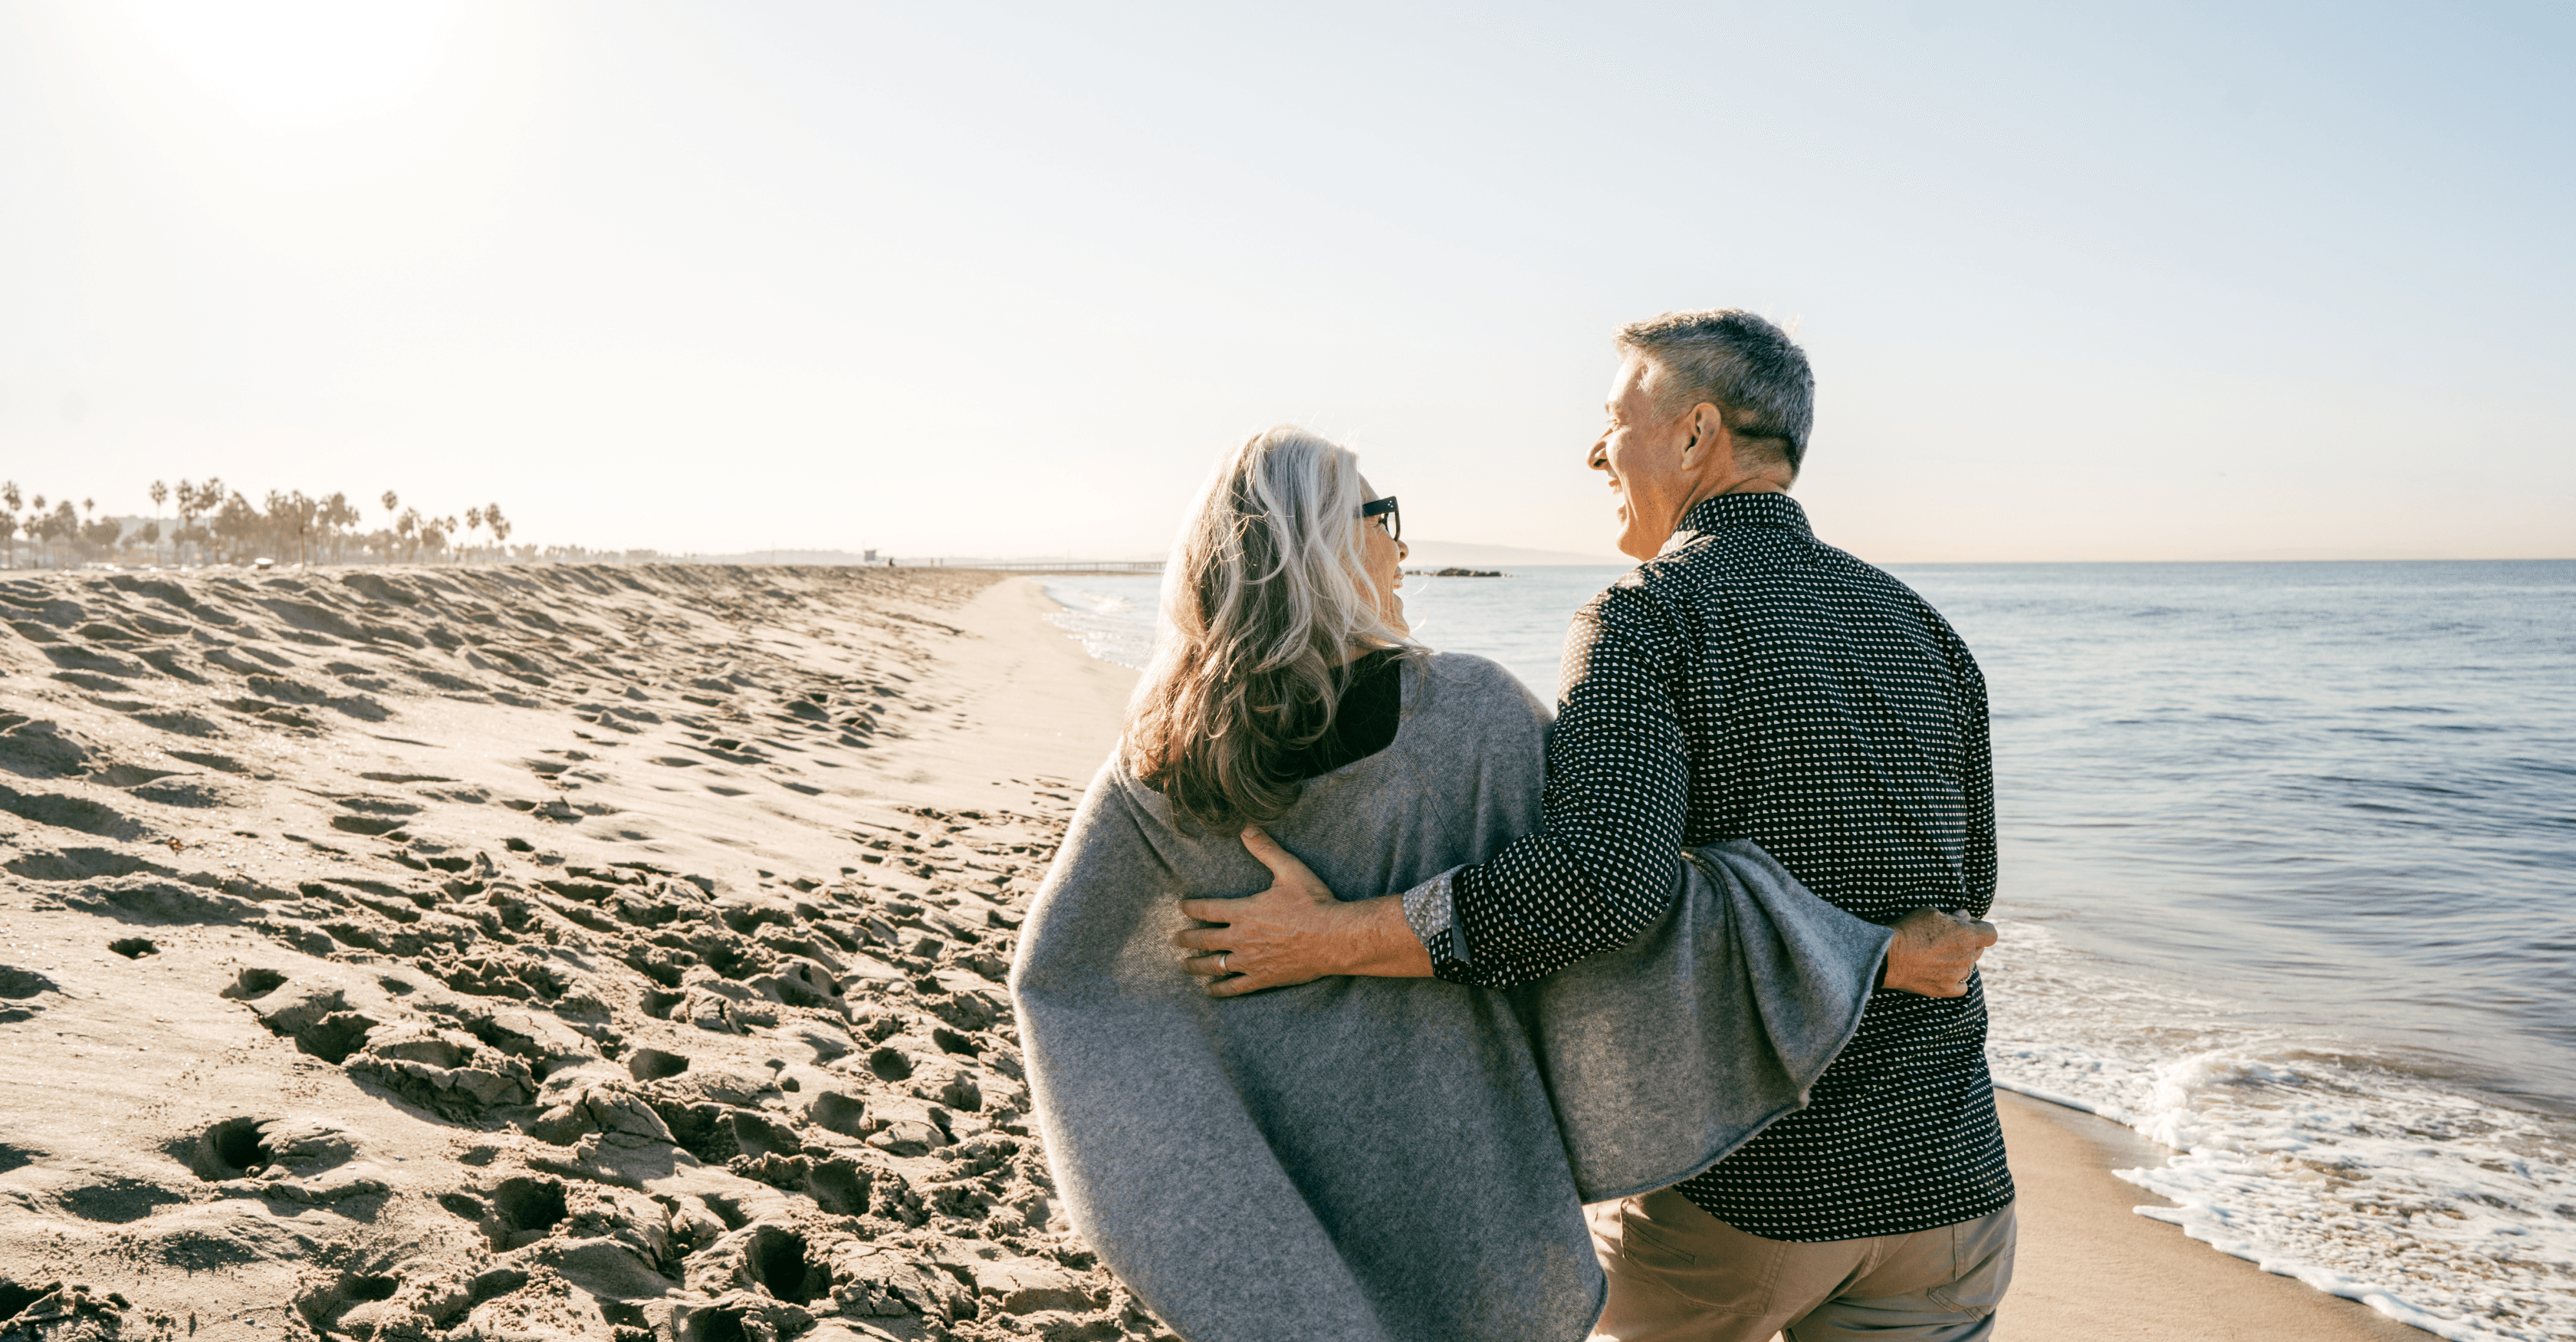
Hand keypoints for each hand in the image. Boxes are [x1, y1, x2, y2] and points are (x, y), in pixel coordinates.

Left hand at [1173, 828, 1428, 996]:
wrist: (1333, 938)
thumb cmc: (1314, 903)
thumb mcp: (1290, 870)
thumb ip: (1265, 850)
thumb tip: (1246, 827)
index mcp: (1244, 911)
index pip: (1207, 909)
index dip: (1191, 907)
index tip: (1180, 906)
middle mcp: (1240, 937)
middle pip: (1204, 939)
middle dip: (1187, 939)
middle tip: (1174, 939)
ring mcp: (1250, 961)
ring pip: (1214, 965)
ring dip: (1196, 965)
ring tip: (1183, 966)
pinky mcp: (1263, 978)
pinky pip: (1234, 987)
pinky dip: (1219, 989)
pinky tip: (1209, 990)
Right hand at [1879, 906, 1997, 997]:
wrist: (1888, 956)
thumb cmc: (1908, 930)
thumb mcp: (1930, 913)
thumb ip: (1953, 916)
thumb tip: (1965, 917)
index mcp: (1966, 936)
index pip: (1991, 933)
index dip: (1982, 927)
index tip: (1969, 925)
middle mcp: (1966, 957)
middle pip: (1979, 950)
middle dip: (1969, 942)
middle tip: (1949, 938)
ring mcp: (1957, 975)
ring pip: (1969, 967)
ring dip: (1961, 960)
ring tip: (1941, 955)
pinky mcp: (1946, 989)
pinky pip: (1962, 987)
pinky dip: (1957, 980)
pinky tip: (1946, 973)